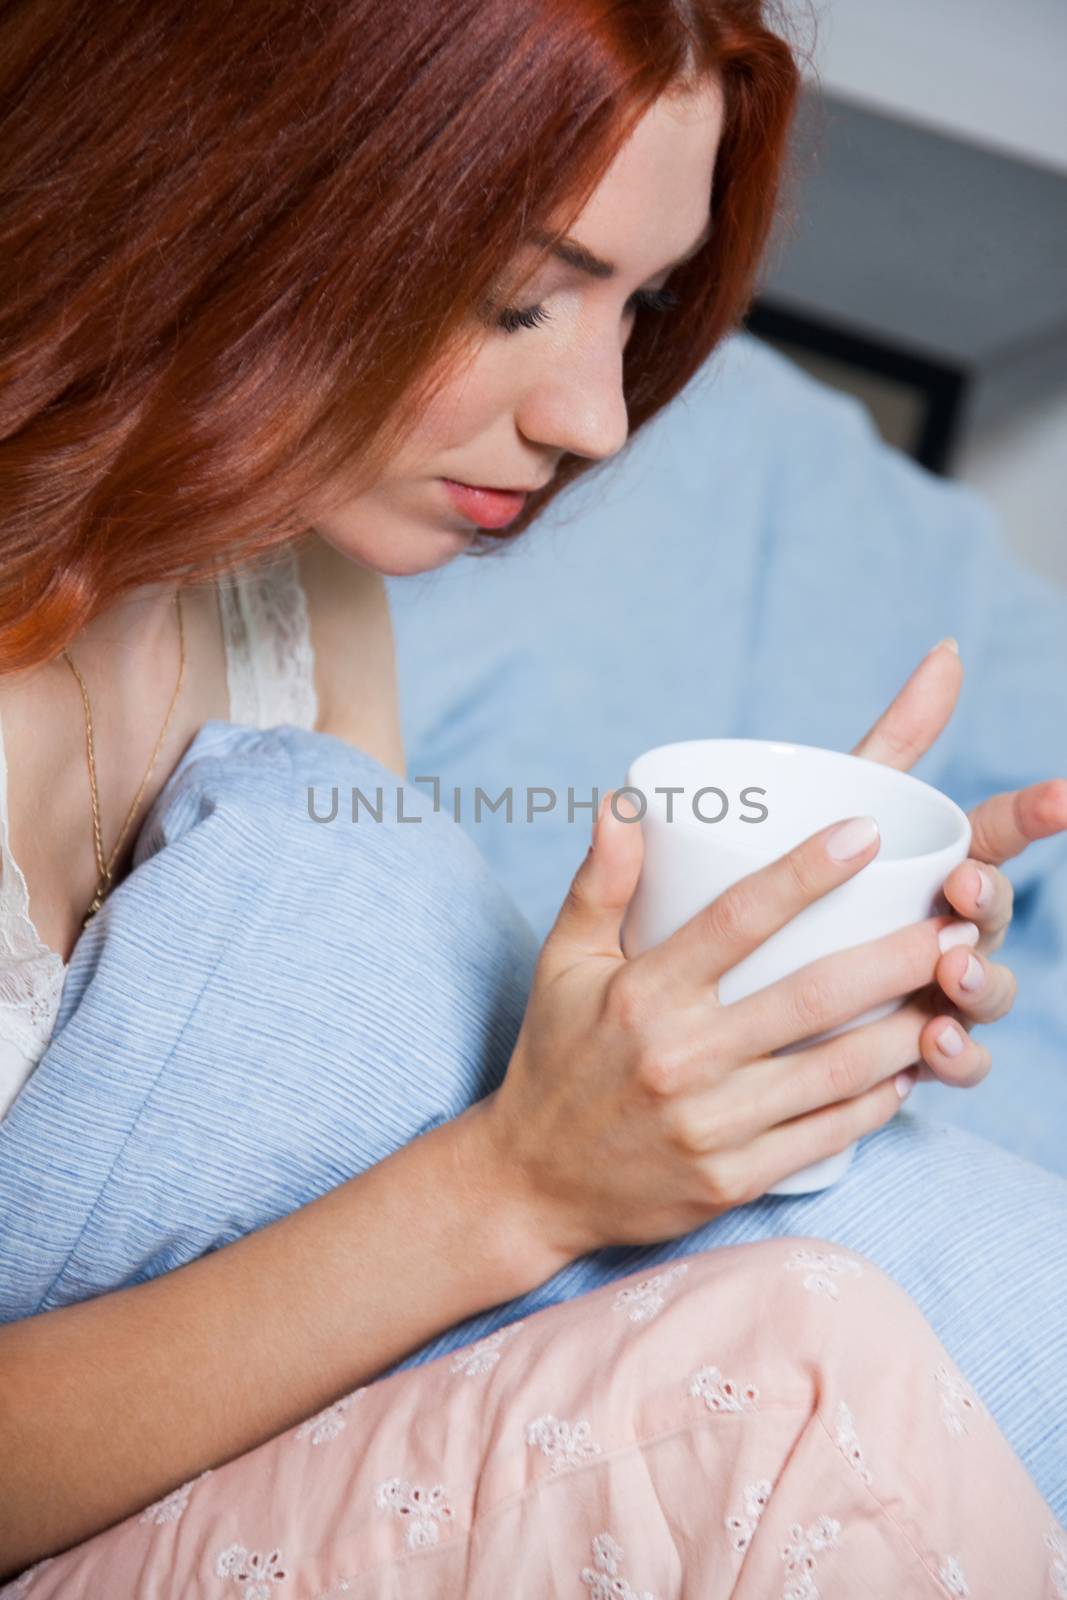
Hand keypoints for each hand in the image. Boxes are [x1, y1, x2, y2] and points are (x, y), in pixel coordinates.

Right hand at [484, 798, 971, 1261]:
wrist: (532, 1185)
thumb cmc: (555, 1058)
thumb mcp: (561, 964)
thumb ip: (599, 883)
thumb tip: (623, 801)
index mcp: (642, 996)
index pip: (736, 920)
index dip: (806, 872)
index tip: (867, 835)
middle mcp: (680, 1059)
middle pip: (810, 997)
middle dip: (895, 957)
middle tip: (955, 922)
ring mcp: (710, 1126)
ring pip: (833, 1070)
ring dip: (905, 1029)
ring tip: (954, 990)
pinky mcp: (731, 1178)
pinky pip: (825, 1134)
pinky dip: (878, 1100)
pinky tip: (913, 1066)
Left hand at [849, 637, 1066, 1084]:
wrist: (744, 985)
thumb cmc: (810, 884)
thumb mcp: (837, 808)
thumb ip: (893, 740)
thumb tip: (947, 649)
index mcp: (942, 863)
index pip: (1000, 832)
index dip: (1035, 814)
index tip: (1062, 795)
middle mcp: (952, 926)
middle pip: (993, 915)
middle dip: (988, 903)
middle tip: (960, 890)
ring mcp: (941, 992)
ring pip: (984, 991)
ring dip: (980, 986)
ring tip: (950, 982)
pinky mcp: (916, 1052)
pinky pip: (954, 1060)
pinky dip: (954, 1055)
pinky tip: (934, 1046)